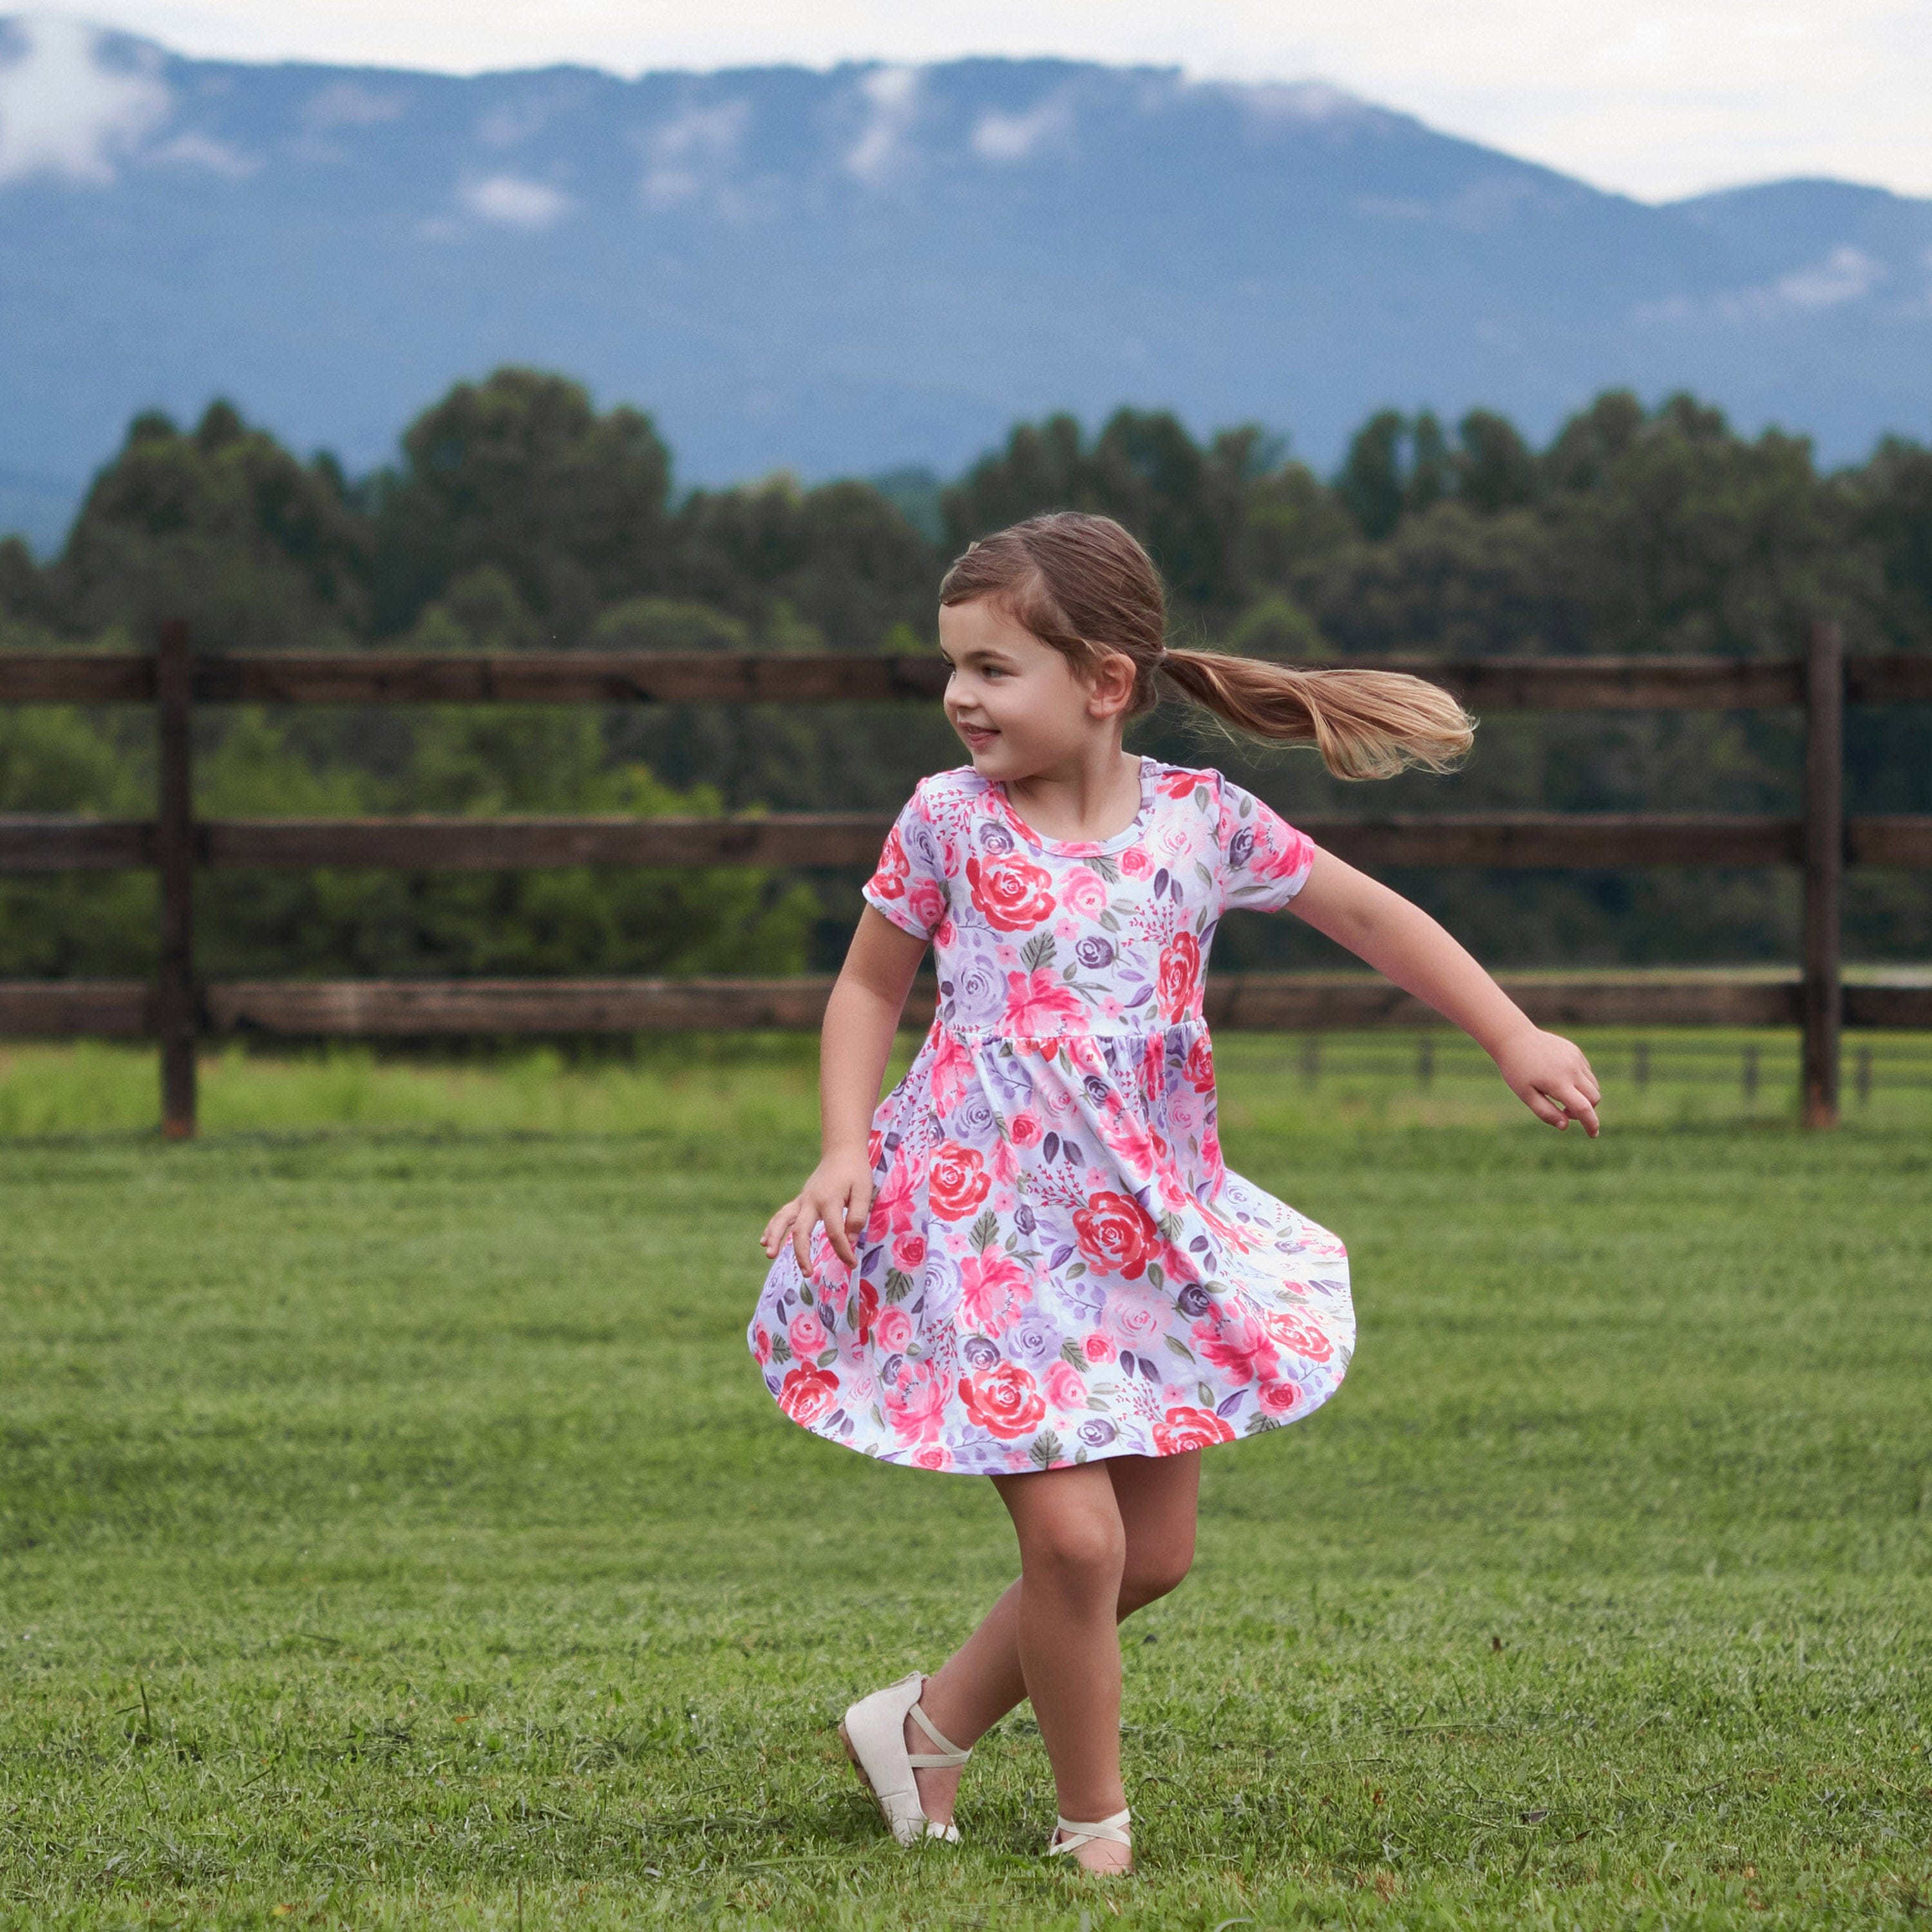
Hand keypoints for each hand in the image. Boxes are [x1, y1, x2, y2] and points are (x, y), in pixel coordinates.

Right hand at [760, 1146, 875, 1270]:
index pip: (834, 1233)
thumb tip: (849, 1241)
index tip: (852, 1263)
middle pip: (801, 1231)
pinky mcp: (800, 1201)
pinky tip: (764, 1241)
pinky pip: (782, 1215)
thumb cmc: (855, 1172)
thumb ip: (857, 1217)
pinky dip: (772, 1228)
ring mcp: (802, 1201)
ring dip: (775, 1238)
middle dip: (802, 1254)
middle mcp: (810, 1201)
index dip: (843, 1251)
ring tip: (769, 1254)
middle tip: (808, 1273)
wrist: (842, 1152)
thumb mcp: (863, 1191)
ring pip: (783, 1221)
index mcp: (828, 1200)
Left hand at [1493, 1027, 1601, 1135]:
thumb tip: (1565, 1126)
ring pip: (1593, 1085)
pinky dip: (1581, 1082)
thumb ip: (1545, 1112)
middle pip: (1594, 1098)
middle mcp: (1572, 1069)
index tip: (1593, 1134)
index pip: (1584, 1108)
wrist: (1514, 1038)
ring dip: (1585, 1096)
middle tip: (1565, 1111)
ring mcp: (1575, 1058)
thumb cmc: (1517, 1070)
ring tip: (1560, 1095)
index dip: (1591, 1124)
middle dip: (1586, 1110)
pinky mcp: (1575, 1051)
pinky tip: (1561, 1079)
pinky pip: (1587, 1072)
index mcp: (1559, 1082)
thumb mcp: (1526, 1095)